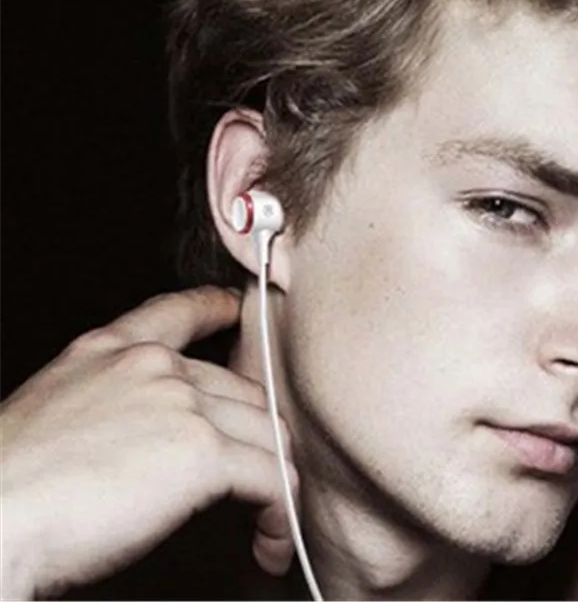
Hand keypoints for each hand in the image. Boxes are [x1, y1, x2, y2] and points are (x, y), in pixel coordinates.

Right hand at [0, 286, 297, 599]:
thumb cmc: (8, 486)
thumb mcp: (54, 411)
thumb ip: (109, 401)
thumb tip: (150, 435)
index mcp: (108, 352)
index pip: (177, 313)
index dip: (213, 307)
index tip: (234, 307)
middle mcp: (152, 367)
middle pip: (240, 390)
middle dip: (253, 435)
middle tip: (255, 474)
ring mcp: (182, 404)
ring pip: (264, 432)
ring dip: (272, 477)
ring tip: (268, 516)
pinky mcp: (202, 452)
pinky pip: (272, 477)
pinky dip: (280, 513)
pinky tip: (271, 540)